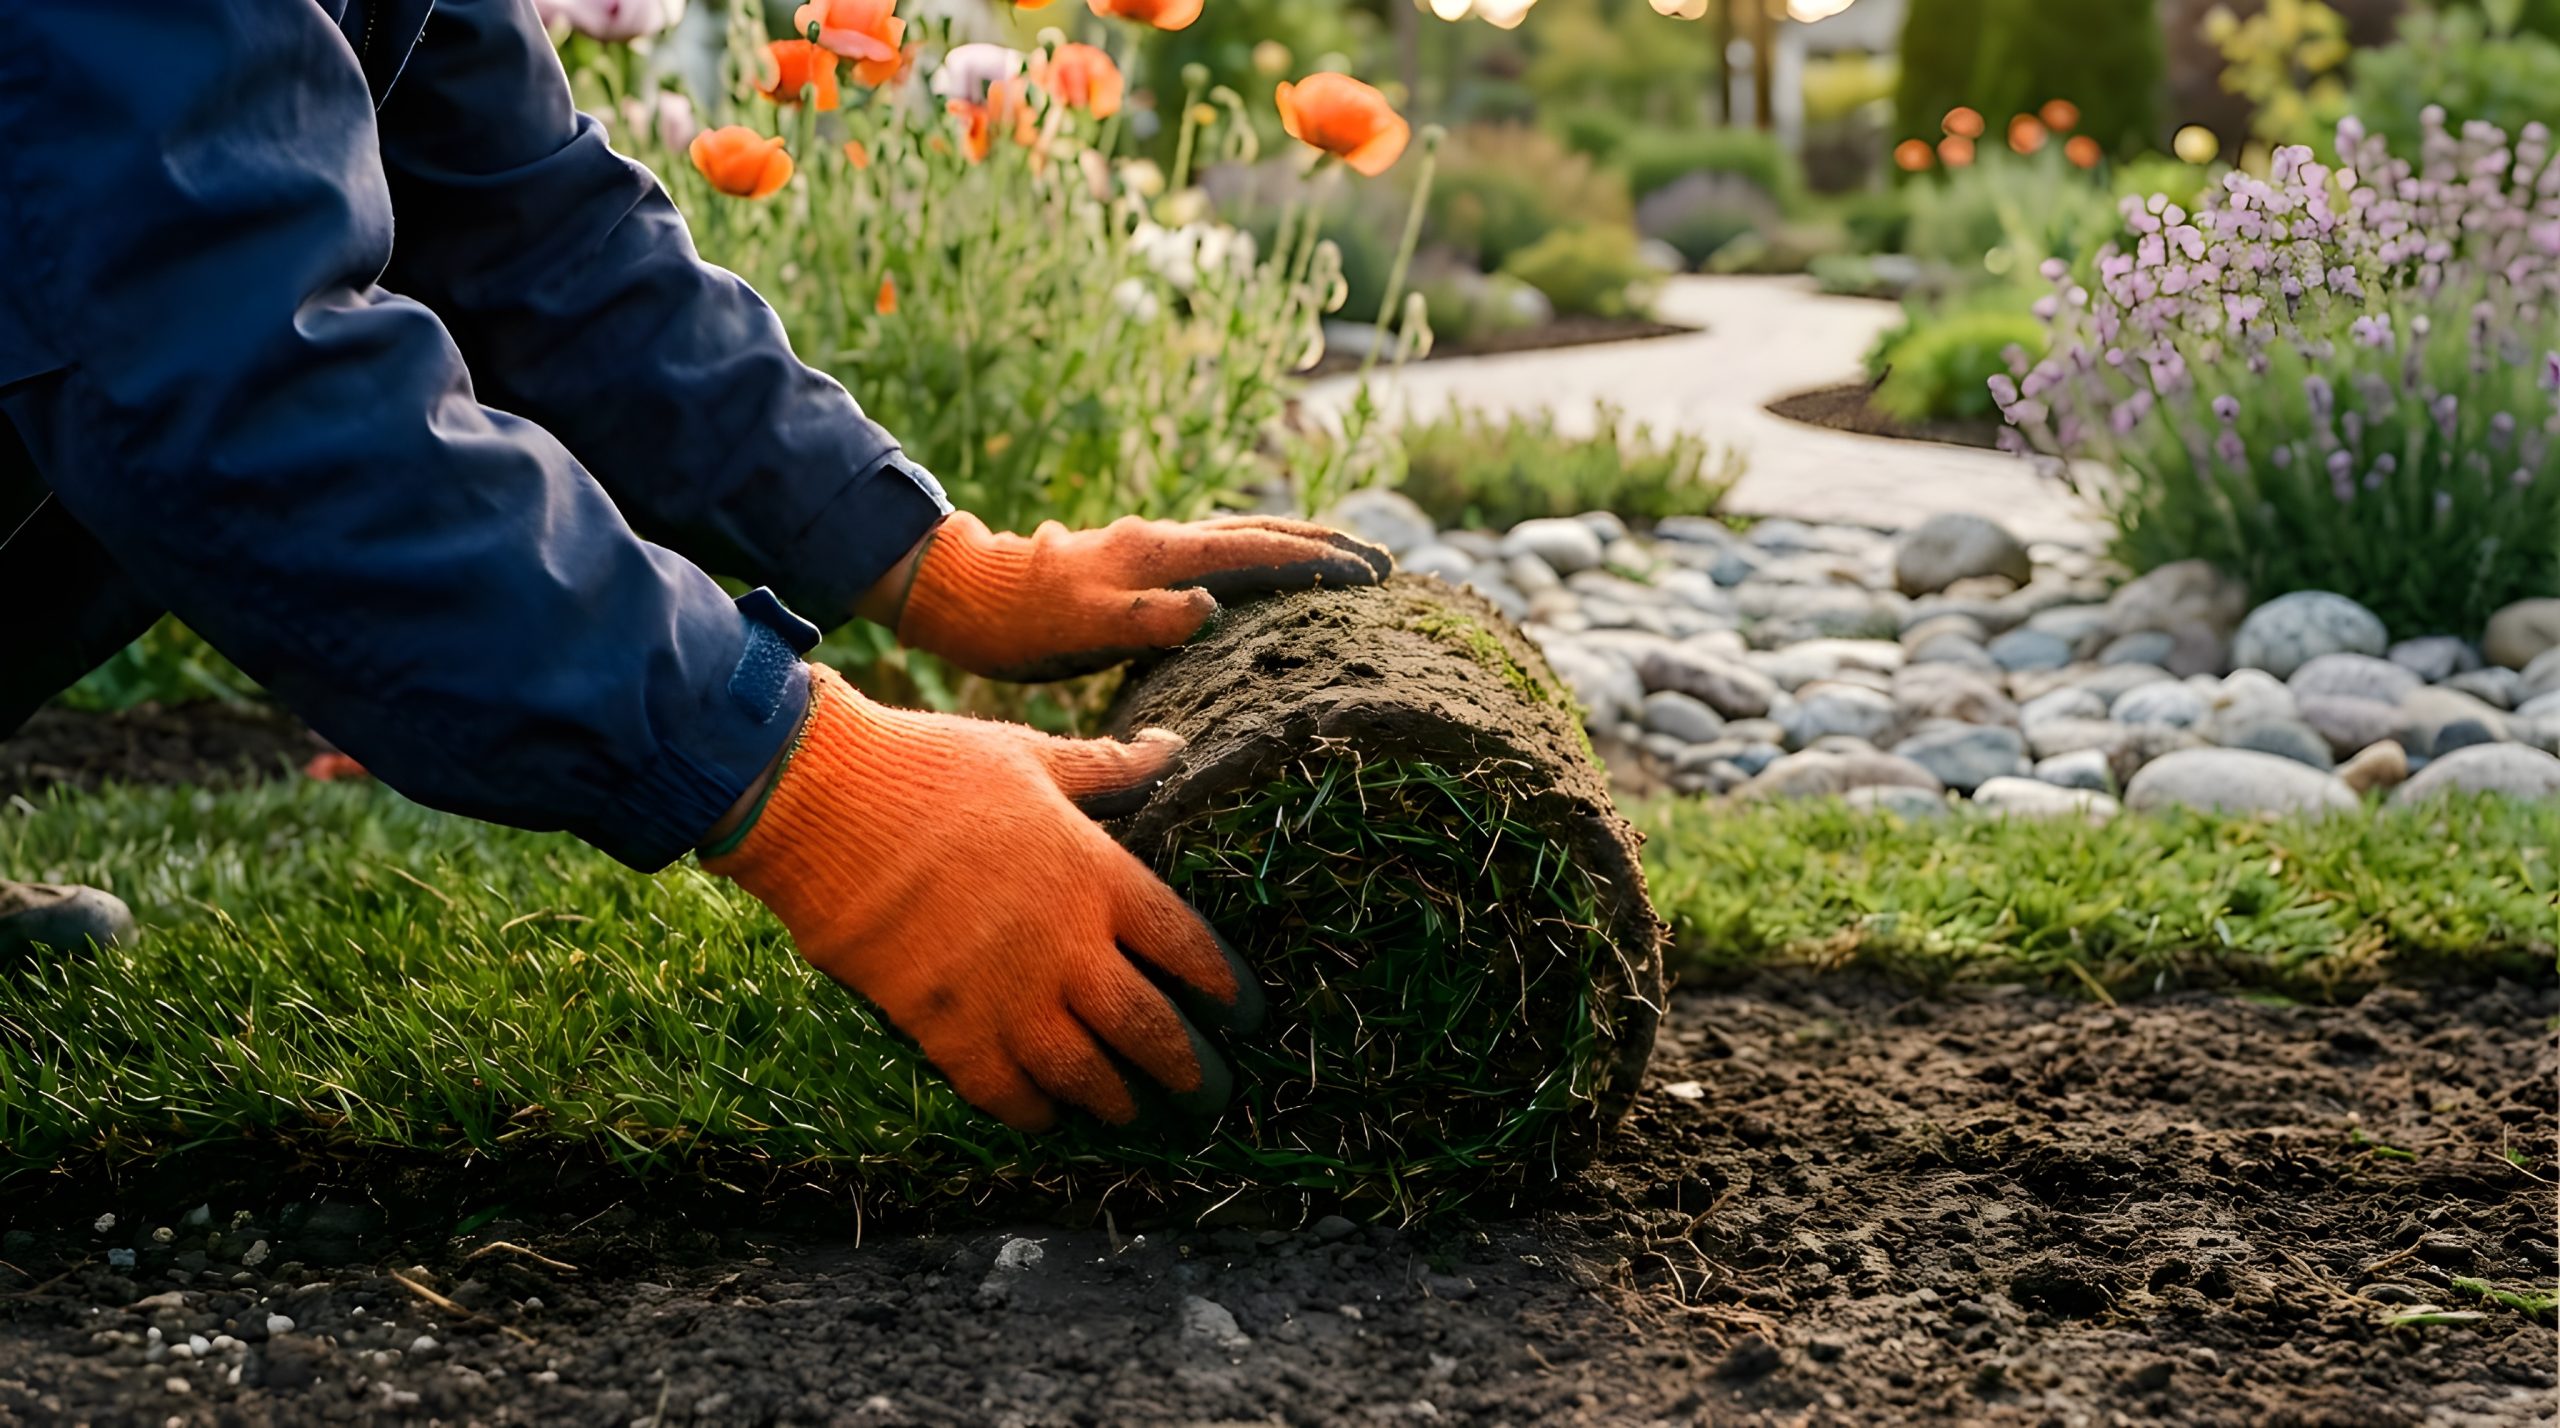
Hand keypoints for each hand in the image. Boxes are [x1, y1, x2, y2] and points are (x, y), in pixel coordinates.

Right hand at [701, 665, 1260, 1129]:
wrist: (823, 802)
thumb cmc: (930, 767)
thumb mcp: (1032, 757)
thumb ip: (1109, 767)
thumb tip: (1173, 745)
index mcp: (1098, 876)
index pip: (1189, 947)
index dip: (1227, 990)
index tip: (1250, 1015)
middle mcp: (1067, 947)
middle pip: (1152, 1030)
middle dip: (1191, 1072)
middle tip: (1213, 1096)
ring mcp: (1007, 995)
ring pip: (1088, 1076)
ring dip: (1121, 1103)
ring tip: (1138, 1115)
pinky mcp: (945, 1029)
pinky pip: (1006, 1095)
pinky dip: (1035, 1114)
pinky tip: (1048, 1118)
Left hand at [885, 512, 1392, 680]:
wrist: (960, 594)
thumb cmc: (1020, 622)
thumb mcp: (1082, 628)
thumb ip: (1148, 619)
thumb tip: (1213, 607)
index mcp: (1162, 554)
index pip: (1260, 552)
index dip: (1320, 562)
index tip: (1374, 572)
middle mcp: (1164, 542)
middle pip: (1262, 533)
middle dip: (1324, 544)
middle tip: (1382, 562)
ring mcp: (1151, 551)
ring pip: (1241, 540)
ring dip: (1296, 548)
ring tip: (1341, 563)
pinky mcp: (1137, 567)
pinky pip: (1217, 558)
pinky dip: (1257, 561)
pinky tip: (1264, 579)